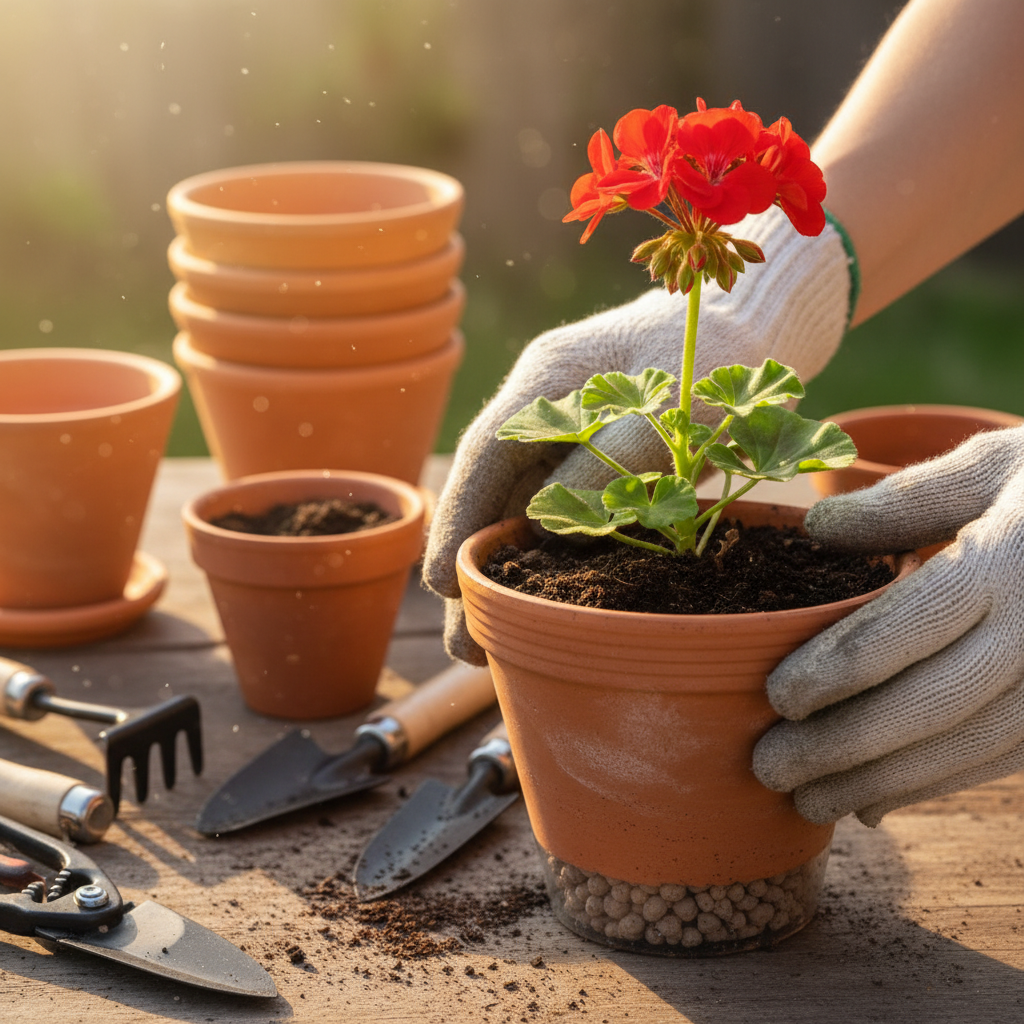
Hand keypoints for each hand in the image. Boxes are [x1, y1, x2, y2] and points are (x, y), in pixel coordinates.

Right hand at [423, 207, 851, 662]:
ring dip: (508, 571)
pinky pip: (561, 511)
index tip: (441, 582)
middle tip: (464, 644)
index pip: (484, 454)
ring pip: (521, 509)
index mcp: (548, 378)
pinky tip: (543, 601)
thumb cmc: (715, 355)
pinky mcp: (594, 457)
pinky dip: (547, 558)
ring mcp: (566, 433)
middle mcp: (544, 409)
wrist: (746, 329)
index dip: (458, 519)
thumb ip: (610, 463)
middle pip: (493, 492)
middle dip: (474, 566)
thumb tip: (545, 533)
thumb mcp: (671, 406)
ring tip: (491, 641)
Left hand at [753, 425, 1023, 825]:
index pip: (908, 628)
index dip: (839, 671)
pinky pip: (1000, 760)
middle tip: (770, 768)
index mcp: (1007, 561)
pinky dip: (933, 785)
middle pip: (930, 705)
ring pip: (966, 748)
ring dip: (883, 782)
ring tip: (809, 802)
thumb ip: (907, 498)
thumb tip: (818, 527)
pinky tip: (875, 800)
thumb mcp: (994, 465)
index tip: (778, 698)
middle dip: (844, 746)